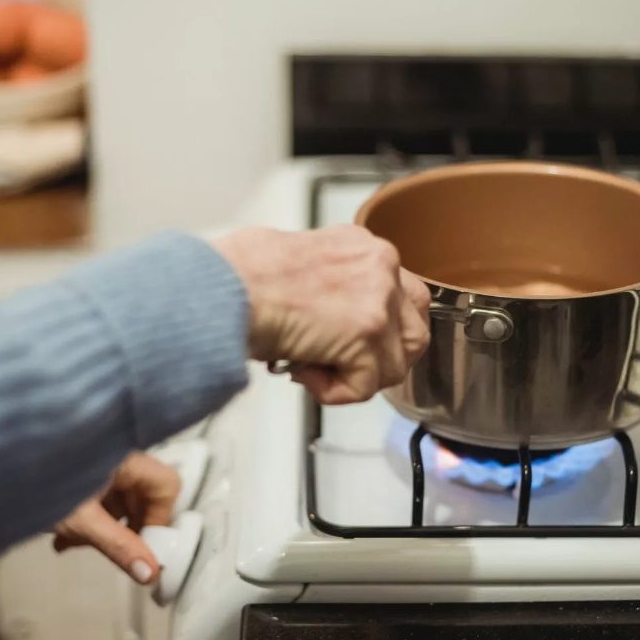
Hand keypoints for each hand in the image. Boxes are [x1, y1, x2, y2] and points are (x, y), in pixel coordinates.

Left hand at [53, 452, 179, 584]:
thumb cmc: (33, 478)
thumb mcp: (80, 519)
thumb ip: (117, 546)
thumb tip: (149, 573)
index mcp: (125, 456)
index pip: (165, 485)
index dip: (159, 518)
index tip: (145, 546)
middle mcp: (116, 456)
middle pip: (143, 494)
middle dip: (128, 528)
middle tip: (116, 552)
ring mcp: (98, 463)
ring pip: (118, 500)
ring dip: (105, 528)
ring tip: (76, 544)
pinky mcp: (79, 473)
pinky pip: (97, 499)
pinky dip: (87, 520)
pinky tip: (64, 539)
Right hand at [212, 225, 430, 403]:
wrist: (224, 286)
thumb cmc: (238, 274)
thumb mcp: (296, 260)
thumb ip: (331, 283)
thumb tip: (329, 316)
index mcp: (363, 246)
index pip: (402, 295)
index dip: (379, 329)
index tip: (347, 341)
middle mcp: (380, 267)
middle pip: (414, 330)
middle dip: (381, 358)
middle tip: (342, 365)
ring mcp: (379, 302)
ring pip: (395, 364)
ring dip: (356, 377)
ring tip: (315, 368)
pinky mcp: (367, 336)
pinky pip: (365, 387)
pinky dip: (333, 392)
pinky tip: (302, 372)